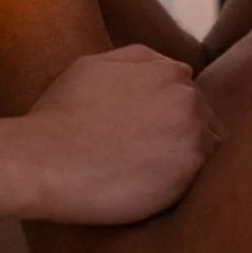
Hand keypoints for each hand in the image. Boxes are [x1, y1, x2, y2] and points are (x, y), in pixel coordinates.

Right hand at [0, 45, 223, 225]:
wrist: (43, 160)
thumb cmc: (58, 116)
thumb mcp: (93, 65)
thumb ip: (136, 60)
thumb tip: (164, 64)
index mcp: (167, 69)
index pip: (189, 96)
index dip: (170, 121)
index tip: (147, 141)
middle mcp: (187, 94)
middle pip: (204, 122)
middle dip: (182, 141)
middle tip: (146, 164)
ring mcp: (192, 131)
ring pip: (209, 151)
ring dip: (187, 165)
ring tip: (147, 180)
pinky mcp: (190, 170)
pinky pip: (204, 180)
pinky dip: (185, 187)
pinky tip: (152, 192)